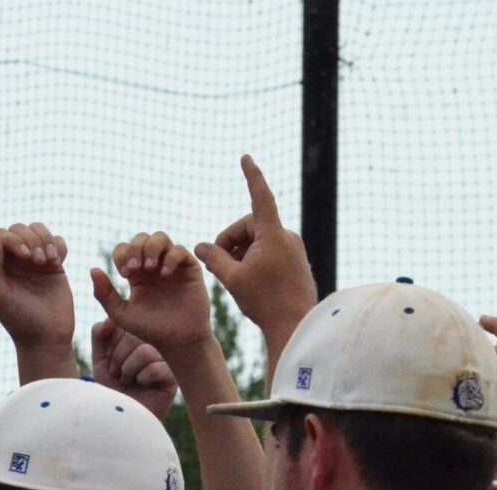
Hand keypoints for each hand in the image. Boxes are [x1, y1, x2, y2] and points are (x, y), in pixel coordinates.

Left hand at [0, 223, 72, 350]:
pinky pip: (57, 241)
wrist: (46, 337)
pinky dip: (58, 245)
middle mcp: (14, 260)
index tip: (24, 256)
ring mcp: (35, 261)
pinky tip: (57, 262)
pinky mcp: (55, 265)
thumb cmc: (18, 319)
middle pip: (19, 229)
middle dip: (31, 239)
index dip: (13, 239)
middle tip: (37, 261)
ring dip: (45, 239)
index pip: (0, 235)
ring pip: (38, 230)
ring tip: (48, 260)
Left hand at [90, 233, 212, 355]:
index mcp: (136, 274)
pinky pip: (180, 250)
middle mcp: (153, 266)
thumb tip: (93, 269)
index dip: (122, 255)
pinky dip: (170, 257)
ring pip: (160, 237)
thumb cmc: (150, 329)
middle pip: (141, 238)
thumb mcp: (121, 314)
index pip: (124, 248)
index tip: (125, 274)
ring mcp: (172, 265)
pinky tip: (164, 274)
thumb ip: (104, 294)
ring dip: (151, 247)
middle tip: (134, 269)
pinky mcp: (189, 268)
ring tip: (149, 267)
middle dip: (135, 248)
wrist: (178, 341)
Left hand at [91, 319, 177, 418]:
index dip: (111, 345)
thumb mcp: (100, 360)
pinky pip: (156, 368)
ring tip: (129, 382)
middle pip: (134, 336)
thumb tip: (110, 320)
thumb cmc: (112, 390)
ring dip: (129, 370)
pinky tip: (143, 386)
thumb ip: (100, 336)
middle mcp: (154, 345)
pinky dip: (143, 379)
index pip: (124, 325)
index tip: (110, 361)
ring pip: (144, 351)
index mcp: (138, 338)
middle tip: (118, 375)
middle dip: (118, 358)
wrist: (123, 420)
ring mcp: (165, 360)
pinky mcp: (173, 377)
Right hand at [195, 155, 316, 339]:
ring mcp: (293, 249)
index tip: (246, 157)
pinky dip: (253, 261)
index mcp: (273, 234)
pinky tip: (247, 282)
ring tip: (232, 278)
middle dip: (230, 242)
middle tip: (217, 266)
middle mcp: (287, 237)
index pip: (260, 196)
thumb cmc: (265, 302)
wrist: (297, 325)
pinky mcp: (295, 262)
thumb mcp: (232, 279)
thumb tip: (200, 246)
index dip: (251, 176)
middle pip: (248, 227)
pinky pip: (268, 252)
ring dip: (240, 254)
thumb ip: (214, 258)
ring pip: (257, 241)